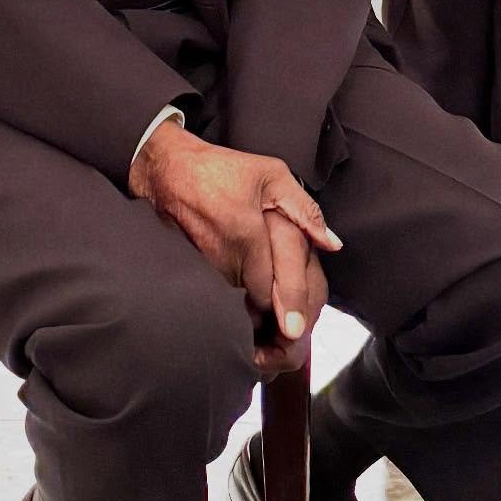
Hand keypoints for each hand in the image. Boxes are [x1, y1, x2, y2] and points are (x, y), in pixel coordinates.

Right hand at [128, 121, 339, 370]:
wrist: (168, 171)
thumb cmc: (221, 169)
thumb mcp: (271, 174)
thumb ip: (305, 209)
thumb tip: (332, 243)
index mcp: (247, 236)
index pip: (269, 291)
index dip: (285, 308)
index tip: (295, 331)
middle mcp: (224, 258)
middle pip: (254, 303)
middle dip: (272, 312)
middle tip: (291, 327)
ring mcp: (205, 268)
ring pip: (237, 301)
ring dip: (252, 306)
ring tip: (270, 309)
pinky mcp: (192, 270)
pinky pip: (220, 292)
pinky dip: (236, 295)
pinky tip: (246, 287)